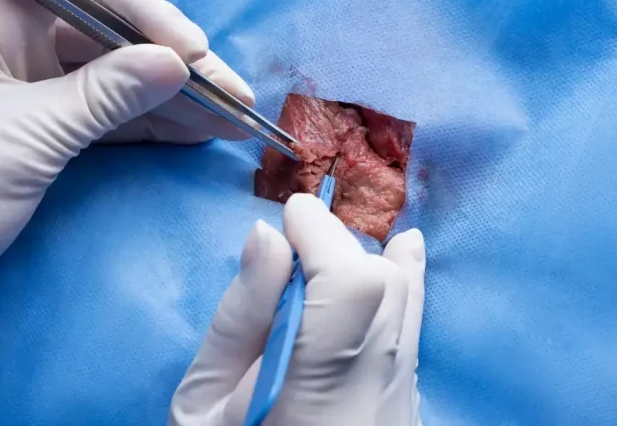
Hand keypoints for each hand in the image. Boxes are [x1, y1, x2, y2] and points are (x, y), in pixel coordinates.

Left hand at [0, 0, 253, 316]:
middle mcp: (10, 40)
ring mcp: (26, 84)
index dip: (139, 3)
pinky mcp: (38, 125)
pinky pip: (102, 111)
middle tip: (233, 94)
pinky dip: (146, 121)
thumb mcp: (27, 141)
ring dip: (170, 94)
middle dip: (170, 59)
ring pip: (112, 73)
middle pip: (106, 29)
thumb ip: (104, 95)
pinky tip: (195, 130)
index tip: (188, 50)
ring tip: (232, 117)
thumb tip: (177, 62)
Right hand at [169, 195, 424, 425]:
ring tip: (339, 235)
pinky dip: (402, 289)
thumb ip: (239, 320)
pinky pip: (414, 334)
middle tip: (291, 246)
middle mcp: (379, 404)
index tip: (286, 211)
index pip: (351, 286)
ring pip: (410, 309)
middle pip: (387, 291)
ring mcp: (403, 412)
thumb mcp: (201, 408)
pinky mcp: (408, 414)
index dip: (322, 234)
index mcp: (320, 403)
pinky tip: (401, 254)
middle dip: (339, 246)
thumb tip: (268, 235)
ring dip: (371, 262)